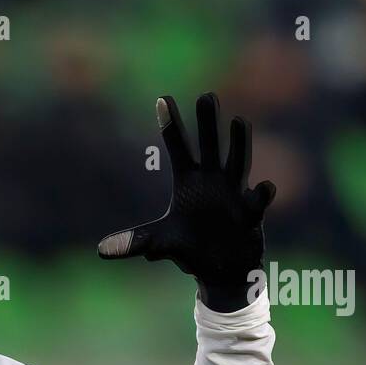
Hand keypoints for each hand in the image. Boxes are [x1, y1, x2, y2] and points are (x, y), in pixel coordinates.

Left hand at [98, 93, 276, 311]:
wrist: (221, 268)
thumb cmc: (191, 247)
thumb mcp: (159, 243)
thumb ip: (135, 242)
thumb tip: (101, 250)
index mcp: (189, 182)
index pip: (178, 148)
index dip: (170, 125)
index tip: (162, 98)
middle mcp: (212, 180)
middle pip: (210, 146)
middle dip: (208, 123)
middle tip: (207, 96)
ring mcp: (234, 193)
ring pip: (238, 162)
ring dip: (238, 143)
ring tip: (238, 122)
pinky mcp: (251, 212)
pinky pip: (258, 199)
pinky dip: (262, 194)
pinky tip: (264, 187)